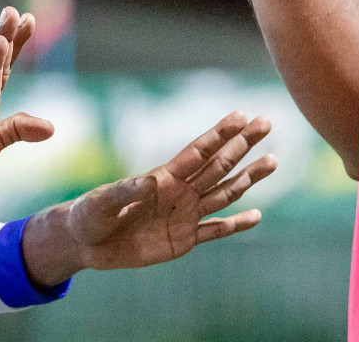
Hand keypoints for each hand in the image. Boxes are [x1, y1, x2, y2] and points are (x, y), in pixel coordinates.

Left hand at [21, 112, 276, 284]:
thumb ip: (127, 191)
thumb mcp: (102, 202)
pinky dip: (236, 225)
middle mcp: (179, 192)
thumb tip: (153, 182)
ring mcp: (185, 215)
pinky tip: (257, 216)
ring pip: (224, 193)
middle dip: (243, 144)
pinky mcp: (184, 240)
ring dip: (248, 177)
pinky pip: (215, 231)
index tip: (241, 116)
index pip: (197, 152)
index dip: (219, 134)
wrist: (85, 243)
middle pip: (218, 165)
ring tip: (272, 161)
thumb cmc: (89, 215)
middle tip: (267, 122)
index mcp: (162, 177)